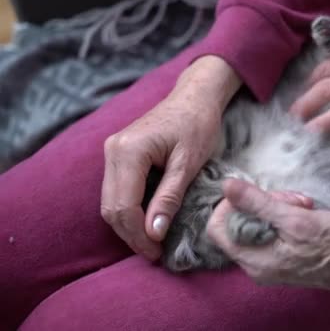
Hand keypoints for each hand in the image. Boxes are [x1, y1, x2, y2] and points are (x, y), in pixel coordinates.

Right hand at [101, 56, 240, 259]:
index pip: (124, 206)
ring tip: (152, 243)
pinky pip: (116, 190)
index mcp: (129, 151)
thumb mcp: (189, 164)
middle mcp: (112, 150)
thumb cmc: (198, 125)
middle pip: (111, 207)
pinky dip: (128, 210)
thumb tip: (153, 233)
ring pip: (110, 201)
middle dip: (131, 235)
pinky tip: (147, 221)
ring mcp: (112, 151)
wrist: (195, 97)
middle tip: (154, 254)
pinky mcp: (118, 154)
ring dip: (128, 225)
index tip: (157, 253)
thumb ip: (169, 197)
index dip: (138, 234)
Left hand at [206, 179, 329, 296]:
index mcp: (254, 260)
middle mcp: (257, 263)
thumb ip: (258, 203)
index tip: (254, 192)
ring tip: (304, 203)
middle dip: (262, 201)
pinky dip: (286, 212)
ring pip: (257, 219)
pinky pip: (272, 225)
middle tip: (291, 198)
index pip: (217, 229)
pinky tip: (306, 209)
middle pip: (238, 221)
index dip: (229, 205)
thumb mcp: (296, 219)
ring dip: (278, 203)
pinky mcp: (284, 251)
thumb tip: (226, 185)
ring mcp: (271, 258)